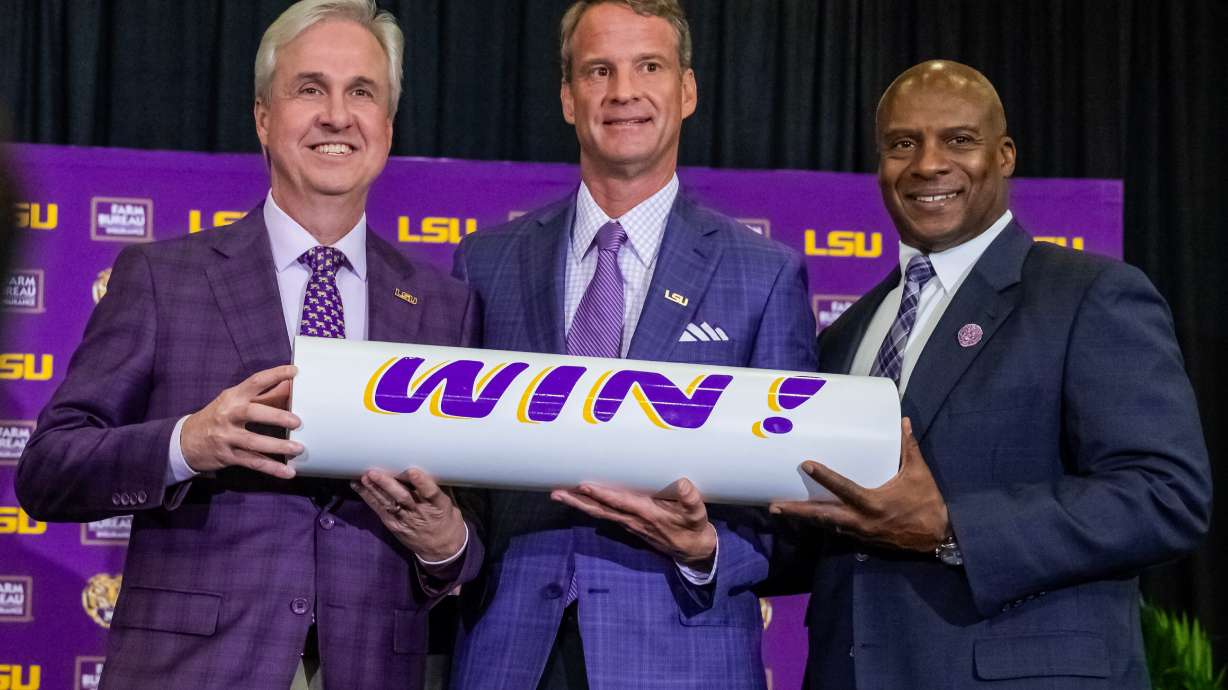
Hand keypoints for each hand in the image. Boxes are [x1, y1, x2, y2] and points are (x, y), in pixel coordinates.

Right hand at [180, 364, 300, 478]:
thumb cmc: (218, 417)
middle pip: (253, 413)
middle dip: (276, 416)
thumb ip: (262, 394)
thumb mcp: (234, 401)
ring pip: (254, 442)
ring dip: (277, 446)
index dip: (275, 375)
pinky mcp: (228, 456)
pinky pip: (252, 462)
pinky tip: (288, 472)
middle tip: (297, 422)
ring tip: (298, 448)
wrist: (186, 441)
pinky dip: (272, 468)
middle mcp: (228, 415)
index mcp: (232, 397)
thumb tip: (290, 385)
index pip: (255, 382)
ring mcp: (226, 437)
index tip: (294, 372)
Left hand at [352, 468, 467, 561]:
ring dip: (374, 490)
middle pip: (403, 498)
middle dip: (387, 485)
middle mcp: (421, 513)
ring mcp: (406, 520)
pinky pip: (380, 511)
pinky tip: (358, 487)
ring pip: (389, 504)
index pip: (431, 492)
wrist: (441, 548)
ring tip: (364, 477)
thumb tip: (428, 464)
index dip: (422, 482)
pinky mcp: (394, 525)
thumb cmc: (446, 519)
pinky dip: (369, 498)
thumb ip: (439, 487)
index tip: (412, 471)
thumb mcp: (450, 503)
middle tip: (375, 473)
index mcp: (439, 506)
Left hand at [551, 478, 716, 568]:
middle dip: (578, 501)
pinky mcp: (630, 524)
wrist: (693, 551)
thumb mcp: (698, 514)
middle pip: (600, 510)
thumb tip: (682, 483)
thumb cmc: (694, 527)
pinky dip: (591, 506)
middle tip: (555, 493)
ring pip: (600, 513)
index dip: (602, 495)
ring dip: (579, 504)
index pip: (619, 503)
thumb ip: (690, 499)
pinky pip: (606, 514)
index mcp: (647, 514)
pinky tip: (580, 500)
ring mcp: (630, 524)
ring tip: (559, 494)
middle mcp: (633, 520)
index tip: (584, 487)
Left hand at [769, 418, 949, 552]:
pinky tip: (806, 518)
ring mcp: (859, 532)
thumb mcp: (919, 474)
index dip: (825, 477)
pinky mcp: (861, 539)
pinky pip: (835, 530)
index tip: (806, 465)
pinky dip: (819, 524)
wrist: (938, 538)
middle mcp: (861, 520)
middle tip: (774, 505)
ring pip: (825, 525)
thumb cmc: (927, 504)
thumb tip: (904, 421)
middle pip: (822, 516)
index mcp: (873, 503)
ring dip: (804, 518)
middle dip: (797, 512)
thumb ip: (909, 448)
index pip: (844, 488)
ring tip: (780, 510)